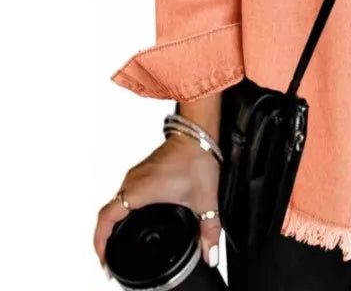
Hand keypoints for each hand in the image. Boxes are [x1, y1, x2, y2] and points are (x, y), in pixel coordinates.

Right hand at [94, 135, 221, 274]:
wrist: (199, 133)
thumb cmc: (197, 157)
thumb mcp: (204, 200)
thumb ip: (209, 229)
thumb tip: (210, 252)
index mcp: (140, 190)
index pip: (106, 218)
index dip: (100, 241)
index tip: (104, 257)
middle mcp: (133, 181)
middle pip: (107, 212)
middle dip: (105, 236)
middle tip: (110, 254)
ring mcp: (137, 174)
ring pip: (116, 200)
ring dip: (114, 221)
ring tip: (119, 238)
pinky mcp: (144, 170)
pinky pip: (125, 192)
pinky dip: (124, 208)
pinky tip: (136, 215)